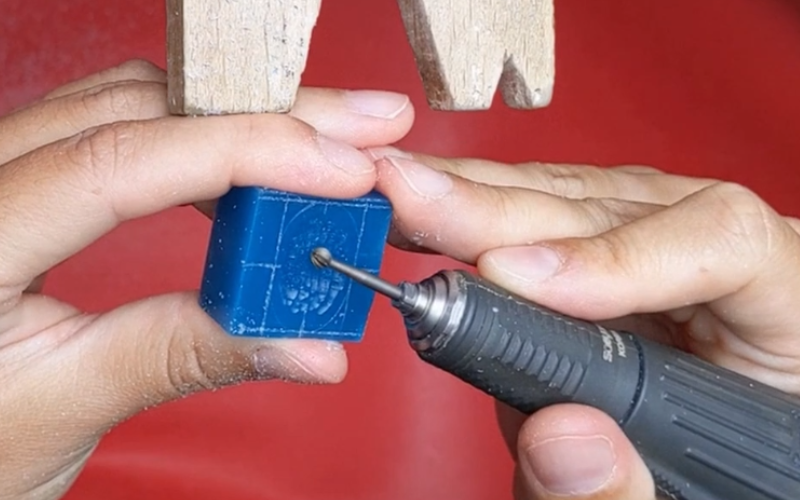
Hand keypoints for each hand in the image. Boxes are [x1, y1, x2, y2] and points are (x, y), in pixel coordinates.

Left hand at [0, 60, 413, 498]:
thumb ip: (184, 355)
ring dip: (245, 118)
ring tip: (333, 141)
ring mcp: (6, 165)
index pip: (121, 160)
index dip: (246, 153)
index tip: (341, 169)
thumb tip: (307, 343)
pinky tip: (258, 157)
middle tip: (366, 130)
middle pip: (143, 106)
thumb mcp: (63, 403)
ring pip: (139, 102)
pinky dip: (205, 135)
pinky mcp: (36, 175)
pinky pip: (127, 124)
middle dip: (269, 116)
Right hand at [369, 147, 799, 498]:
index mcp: (787, 308)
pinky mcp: (606, 258)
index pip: (724, 240)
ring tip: (407, 192)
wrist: (700, 474)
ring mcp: (663, 248)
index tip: (513, 276)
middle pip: (618, 207)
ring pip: (574, 201)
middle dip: (503, 208)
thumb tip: (559, 437)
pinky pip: (548, 222)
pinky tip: (435, 209)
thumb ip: (629, 489)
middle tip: (415, 199)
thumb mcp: (694, 494)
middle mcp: (721, 260)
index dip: (612, 254)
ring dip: (481, 200)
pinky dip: (482, 218)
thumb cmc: (719, 476)